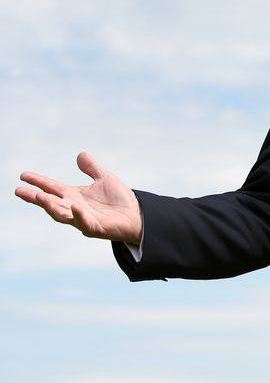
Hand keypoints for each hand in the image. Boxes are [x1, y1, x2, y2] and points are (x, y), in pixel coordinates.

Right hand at [15, 152, 142, 244]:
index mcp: (74, 195)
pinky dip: (78, 215)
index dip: (38, 181)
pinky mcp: (94, 227)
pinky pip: (84, 222)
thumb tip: (80, 154)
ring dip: (50, 206)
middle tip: (20, 191)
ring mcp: (82, 219)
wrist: (136, 215)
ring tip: (39, 196)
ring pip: (61, 214)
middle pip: (50, 202)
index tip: (23, 175)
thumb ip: (92, 168)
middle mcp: (74, 207)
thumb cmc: (119, 199)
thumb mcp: (105, 178)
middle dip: (35, 197)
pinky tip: (74, 207)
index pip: (52, 187)